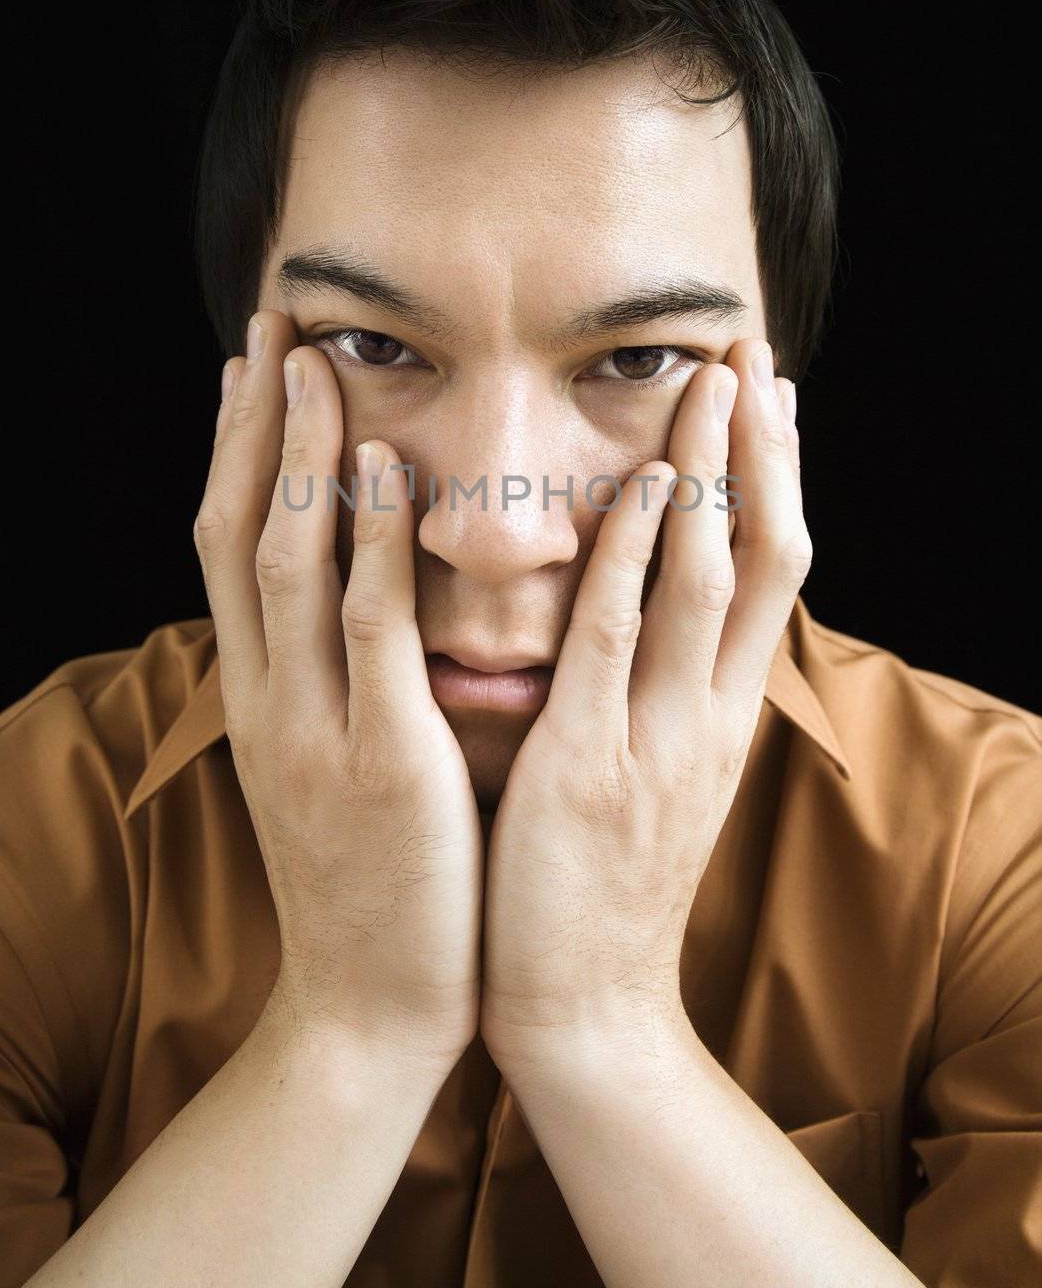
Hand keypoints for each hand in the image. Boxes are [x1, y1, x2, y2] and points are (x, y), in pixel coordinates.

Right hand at [194, 309, 483, 1070]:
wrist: (370, 1010)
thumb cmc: (371, 881)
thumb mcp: (326, 767)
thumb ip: (331, 683)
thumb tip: (350, 599)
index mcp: (260, 697)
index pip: (229, 548)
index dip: (237, 451)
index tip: (252, 368)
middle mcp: (269, 698)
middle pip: (239, 531)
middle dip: (252, 422)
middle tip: (269, 324)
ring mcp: (316, 726)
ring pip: (287, 561)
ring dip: (298, 453)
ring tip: (313, 360)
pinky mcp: (383, 759)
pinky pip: (371, 628)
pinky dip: (370, 541)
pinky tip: (385, 467)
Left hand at [479, 337, 806, 1071]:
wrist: (581, 1008)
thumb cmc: (597, 881)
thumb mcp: (653, 773)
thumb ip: (655, 687)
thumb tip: (646, 598)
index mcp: (722, 715)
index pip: (774, 571)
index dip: (778, 476)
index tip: (769, 393)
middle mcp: (712, 715)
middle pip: (764, 554)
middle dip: (760, 449)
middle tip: (752, 350)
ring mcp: (659, 738)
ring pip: (710, 578)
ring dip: (713, 469)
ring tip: (711, 377)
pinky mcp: (591, 766)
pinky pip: (622, 638)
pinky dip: (639, 553)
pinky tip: (643, 482)